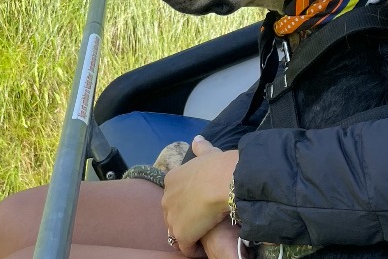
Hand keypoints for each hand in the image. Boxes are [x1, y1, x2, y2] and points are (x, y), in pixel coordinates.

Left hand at [163, 136, 238, 255]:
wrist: (221, 181)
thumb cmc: (217, 166)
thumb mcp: (208, 153)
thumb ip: (201, 148)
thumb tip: (197, 140)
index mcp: (171, 179)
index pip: (175, 196)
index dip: (187, 202)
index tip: (201, 205)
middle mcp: (166, 198)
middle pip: (173, 214)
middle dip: (186, 219)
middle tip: (204, 220)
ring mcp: (171, 218)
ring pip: (178, 232)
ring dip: (190, 234)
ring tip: (204, 234)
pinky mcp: (181, 234)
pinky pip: (186, 248)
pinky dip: (194, 250)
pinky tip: (204, 248)